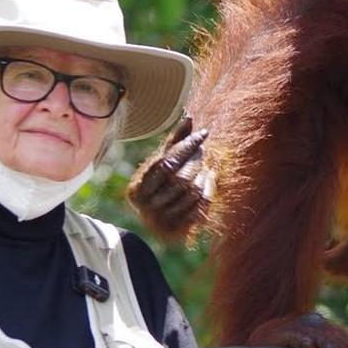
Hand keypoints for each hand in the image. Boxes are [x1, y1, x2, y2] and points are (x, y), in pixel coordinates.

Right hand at [128, 117, 214, 240]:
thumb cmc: (160, 185)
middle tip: (202, 150)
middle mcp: (147, 207)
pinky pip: (201, 206)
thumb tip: (189, 117)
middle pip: (181, 179)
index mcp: (138, 188)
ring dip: (204, 176)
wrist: (157, 223)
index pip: (166, 163)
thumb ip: (174, 143)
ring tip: (205, 167)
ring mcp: (162, 220)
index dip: (186, 147)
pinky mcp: (178, 230)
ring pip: (193, 192)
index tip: (202, 133)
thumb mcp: (162, 164)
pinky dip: (209, 191)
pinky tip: (208, 180)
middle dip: (196, 162)